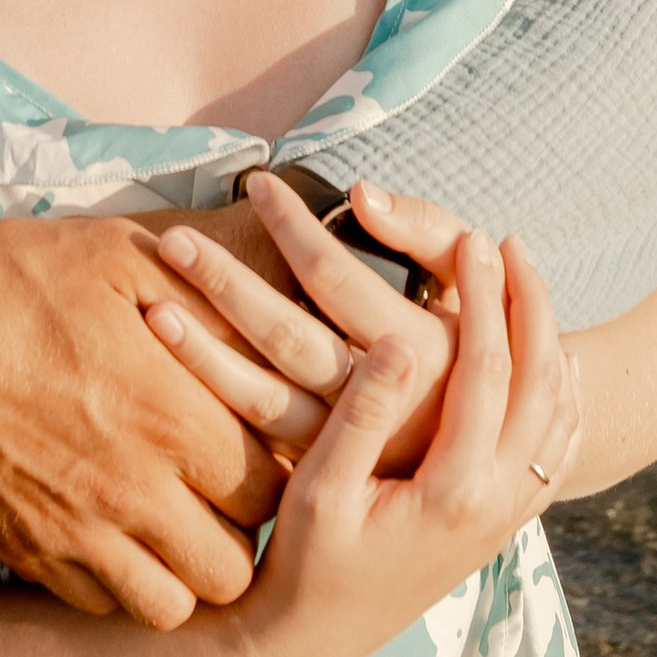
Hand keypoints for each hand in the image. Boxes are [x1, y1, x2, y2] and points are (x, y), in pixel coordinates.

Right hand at [0, 214, 284, 630]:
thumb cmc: (19, 277)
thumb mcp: (127, 257)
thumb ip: (212, 305)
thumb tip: (276, 333)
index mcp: (170, 415)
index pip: (271, 490)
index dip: (274, 471)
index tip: (256, 447)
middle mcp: (132, 489)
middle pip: (233, 569)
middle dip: (239, 536)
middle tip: (221, 495)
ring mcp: (74, 531)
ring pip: (168, 608)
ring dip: (181, 574)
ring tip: (172, 525)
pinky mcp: (24, 550)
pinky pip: (97, 605)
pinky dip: (116, 584)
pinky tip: (112, 531)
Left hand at [145, 174, 475, 473]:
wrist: (501, 443)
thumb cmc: (484, 333)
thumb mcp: (476, 276)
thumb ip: (425, 229)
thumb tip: (358, 195)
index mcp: (421, 346)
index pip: (337, 277)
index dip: (293, 228)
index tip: (255, 183)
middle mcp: (383, 401)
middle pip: (287, 339)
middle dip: (227, 287)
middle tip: (173, 242)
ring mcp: (352, 446)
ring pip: (266, 404)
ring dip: (205, 359)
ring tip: (155, 315)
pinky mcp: (330, 473)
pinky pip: (266, 443)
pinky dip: (222, 410)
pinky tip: (179, 381)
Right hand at [241, 227, 578, 656]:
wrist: (319, 640)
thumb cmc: (307, 563)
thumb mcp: (320, 491)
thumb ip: (361, 417)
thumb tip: (396, 343)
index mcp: (456, 491)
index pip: (490, 373)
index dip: (485, 299)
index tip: (474, 237)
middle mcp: (497, 504)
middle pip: (542, 385)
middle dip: (531, 305)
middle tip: (512, 243)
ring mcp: (507, 517)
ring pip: (559, 416)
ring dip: (550, 343)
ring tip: (529, 283)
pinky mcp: (502, 524)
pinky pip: (556, 449)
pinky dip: (561, 395)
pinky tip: (549, 362)